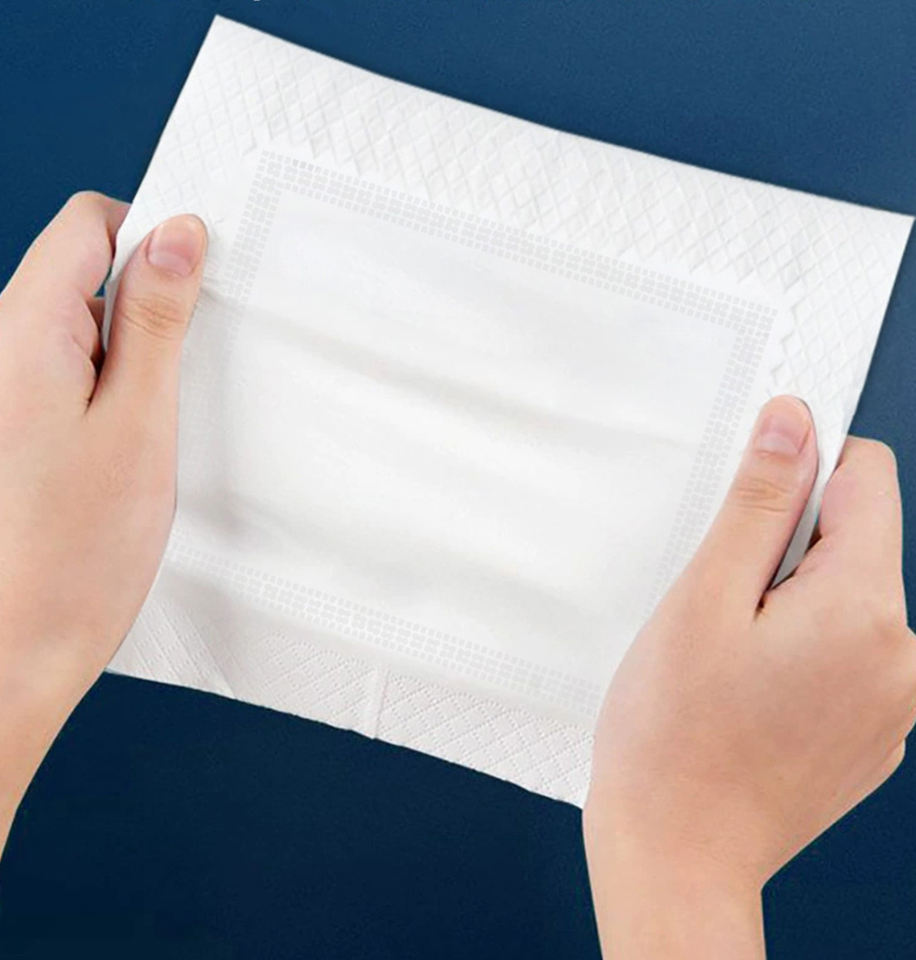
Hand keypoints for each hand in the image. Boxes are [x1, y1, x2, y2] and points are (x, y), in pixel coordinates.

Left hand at [0, 193, 206, 850]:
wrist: (14, 648)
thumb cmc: (75, 550)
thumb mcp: (138, 422)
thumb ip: (155, 321)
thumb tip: (176, 234)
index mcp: (24, 329)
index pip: (88, 225)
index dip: (152, 236)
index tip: (201, 282)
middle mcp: (1, 347)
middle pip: (83, 269)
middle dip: (148, 300)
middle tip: (189, 367)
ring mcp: (6, 388)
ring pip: (83, 324)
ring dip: (133, 350)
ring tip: (159, 416)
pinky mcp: (16, 424)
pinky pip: (71, 370)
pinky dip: (114, 386)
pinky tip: (136, 440)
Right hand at [584, 396, 913, 958]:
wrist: (680, 856)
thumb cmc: (673, 738)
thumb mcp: (702, 599)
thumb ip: (758, 503)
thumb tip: (793, 422)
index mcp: (862, 611)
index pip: (867, 478)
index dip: (802, 467)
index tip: (749, 496)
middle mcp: (903, 655)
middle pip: (856, 539)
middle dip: (785, 547)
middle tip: (719, 602)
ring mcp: (897, 700)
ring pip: (848, 595)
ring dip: (789, 599)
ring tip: (728, 653)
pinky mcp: (879, 729)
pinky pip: (849, 649)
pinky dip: (800, 645)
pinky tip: (748, 686)